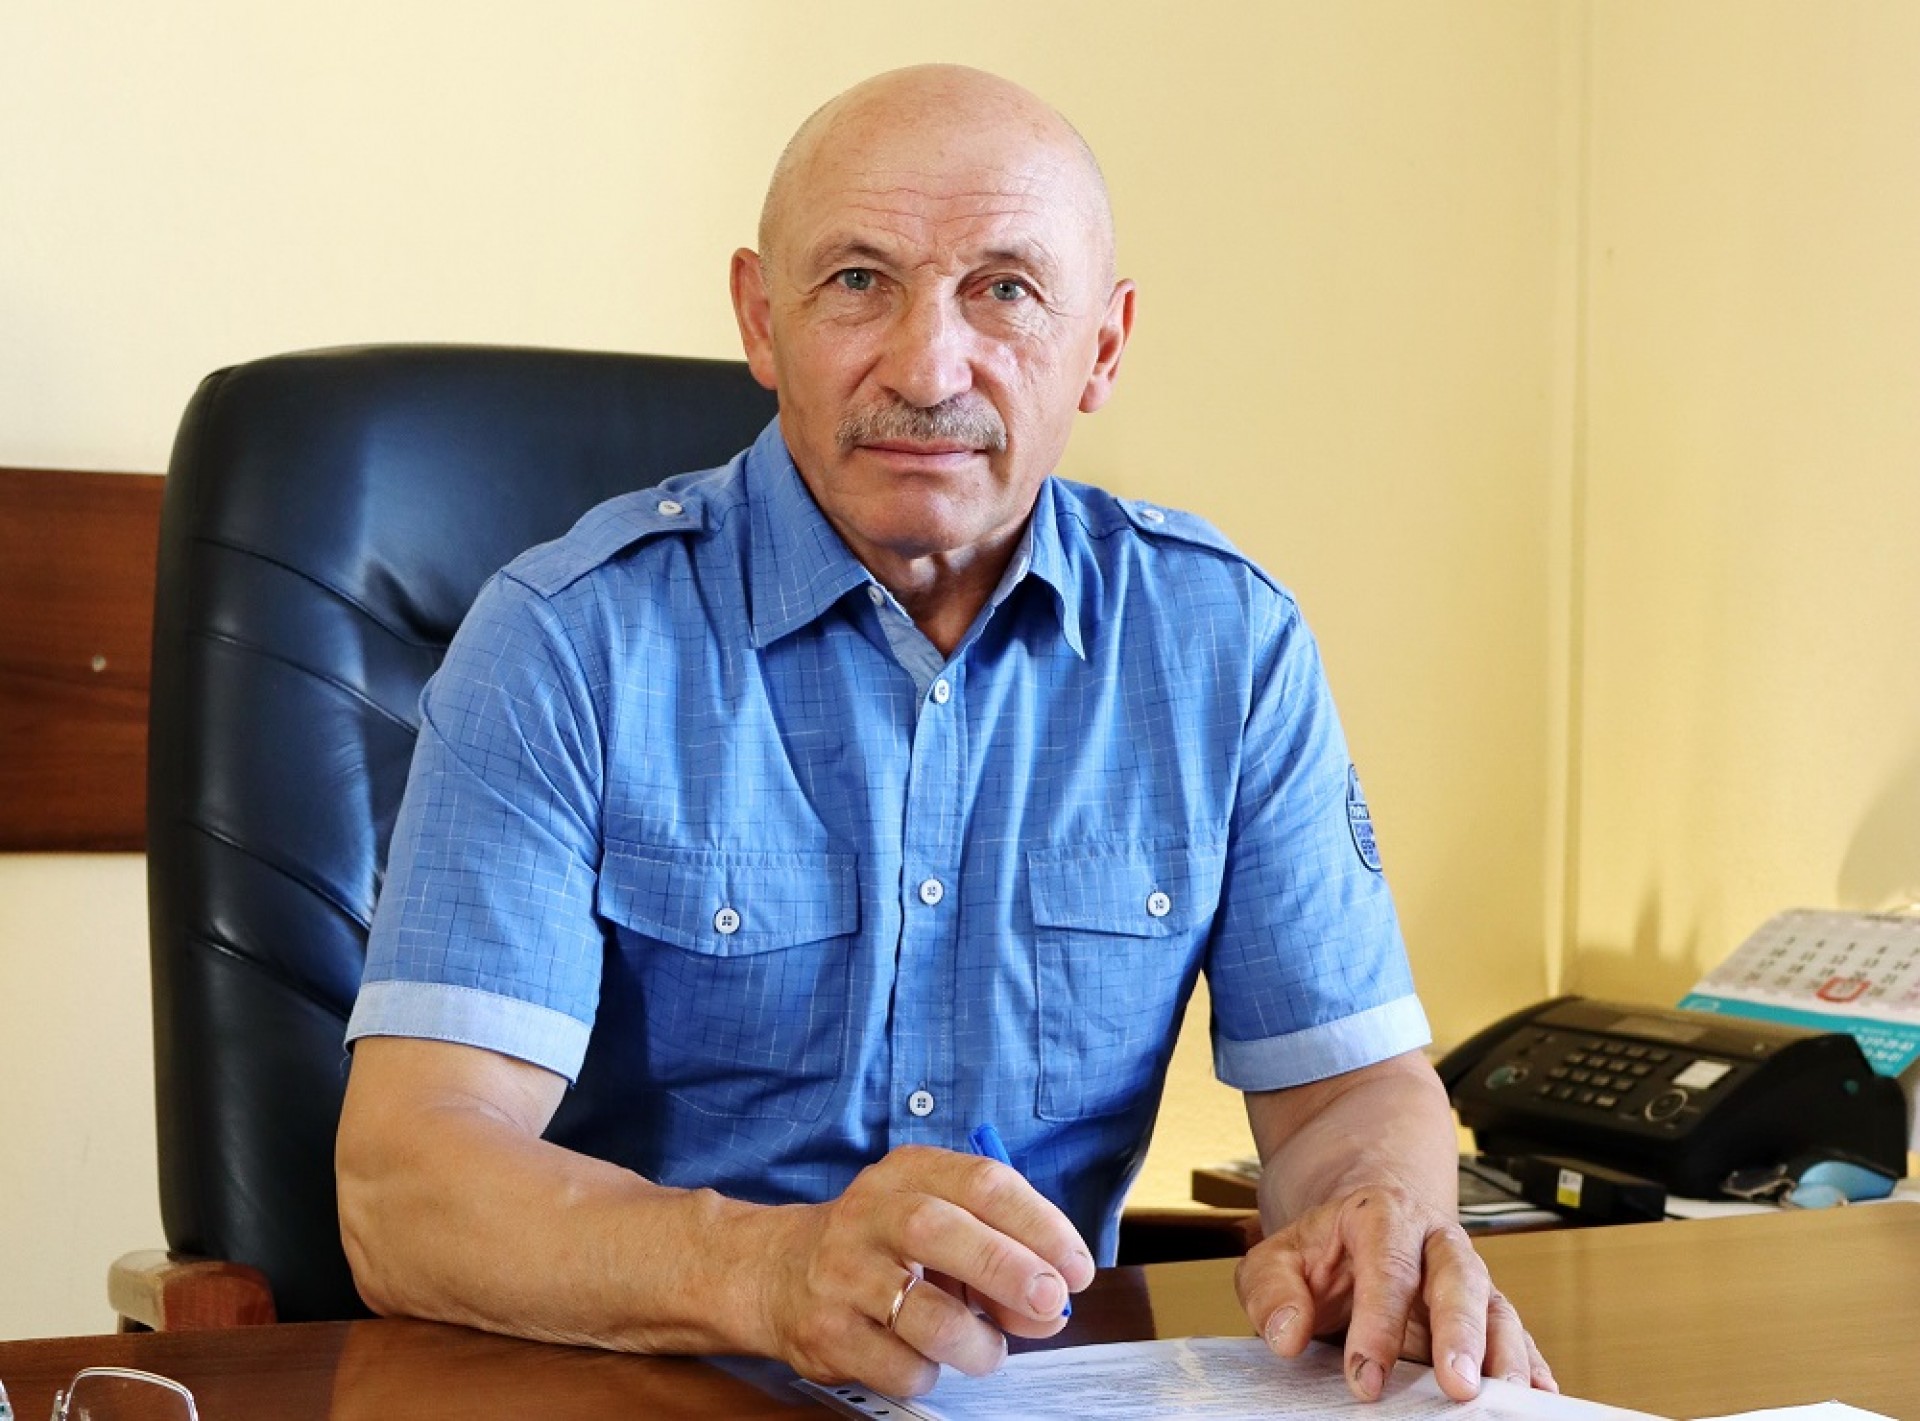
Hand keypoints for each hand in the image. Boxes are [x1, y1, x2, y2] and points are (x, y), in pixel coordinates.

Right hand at [753, 1145, 1094, 1396]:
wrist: (781, 1270)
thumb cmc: (883, 1245)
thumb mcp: (938, 1222)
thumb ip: (998, 1253)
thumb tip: (1052, 1306)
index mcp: (909, 1172)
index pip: (982, 1182)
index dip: (1040, 1226)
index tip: (1077, 1268)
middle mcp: (869, 1212)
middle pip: (940, 1230)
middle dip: (1008, 1270)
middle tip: (1050, 1303)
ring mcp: (841, 1272)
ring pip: (922, 1312)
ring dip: (977, 1341)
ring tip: (990, 1350)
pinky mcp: (826, 1330)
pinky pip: (897, 1364)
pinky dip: (929, 1370)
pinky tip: (926, 1357)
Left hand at [1234, 1182, 1554, 1401]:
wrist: (1359, 1223)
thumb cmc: (1321, 1249)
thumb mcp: (1276, 1258)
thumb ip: (1272, 1292)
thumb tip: (1286, 1335)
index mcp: (1382, 1216)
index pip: (1386, 1267)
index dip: (1378, 1325)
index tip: (1364, 1377)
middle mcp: (1435, 1241)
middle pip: (1458, 1277)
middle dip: (1460, 1332)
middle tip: (1458, 1386)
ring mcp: (1468, 1275)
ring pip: (1496, 1307)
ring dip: (1503, 1354)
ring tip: (1504, 1398)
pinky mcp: (1486, 1311)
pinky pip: (1518, 1334)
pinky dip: (1531, 1363)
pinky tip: (1539, 1393)